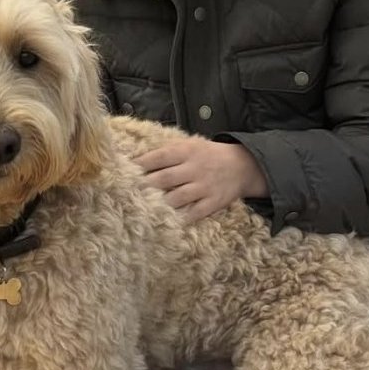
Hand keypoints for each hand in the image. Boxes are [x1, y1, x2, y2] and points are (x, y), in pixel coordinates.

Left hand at [133, 138, 268, 222]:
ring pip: (178, 197)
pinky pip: (196, 212)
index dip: (141, 164)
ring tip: (142, 211)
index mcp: (187, 152)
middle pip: (165, 178)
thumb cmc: (209, 155)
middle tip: (126, 194)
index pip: (159, 157)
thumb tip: (139, 160)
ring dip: (160, 204)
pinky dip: (182, 218)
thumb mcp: (191, 145)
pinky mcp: (213, 202)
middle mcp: (194, 169)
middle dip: (146, 186)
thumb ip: (169, 152)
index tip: (124, 171)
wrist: (244, 165)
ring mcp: (204, 187)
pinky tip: (167, 224)